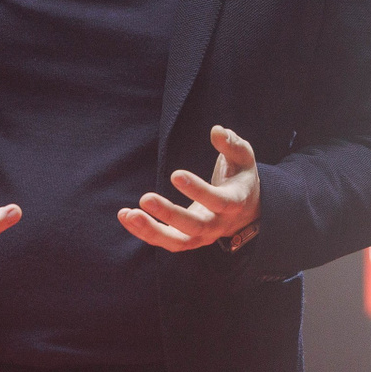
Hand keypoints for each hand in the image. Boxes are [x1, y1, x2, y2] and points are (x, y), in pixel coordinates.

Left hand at [119, 125, 260, 251]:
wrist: (245, 210)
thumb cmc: (239, 177)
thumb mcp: (243, 157)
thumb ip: (232, 144)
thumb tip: (216, 130)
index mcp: (235, 203)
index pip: (218, 201)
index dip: (198, 190)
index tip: (175, 174)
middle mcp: (218, 225)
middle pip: (194, 226)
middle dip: (169, 214)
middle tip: (145, 198)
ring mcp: (202, 236)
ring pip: (177, 241)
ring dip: (151, 231)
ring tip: (128, 214)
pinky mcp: (187, 240)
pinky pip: (165, 241)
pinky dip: (144, 231)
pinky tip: (125, 215)